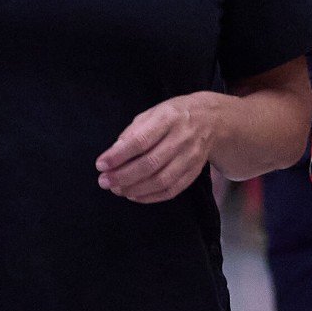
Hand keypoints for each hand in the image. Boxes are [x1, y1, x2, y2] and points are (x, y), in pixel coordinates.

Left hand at [95, 93, 217, 203]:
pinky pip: (172, 190)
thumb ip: (132, 132)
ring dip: (135, 189)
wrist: (211, 120)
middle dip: (123, 176)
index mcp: (168, 118)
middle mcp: (182, 138)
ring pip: (162, 180)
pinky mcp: (194, 172)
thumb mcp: (152, 113)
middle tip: (104, 182)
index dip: (119, 155)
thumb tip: (113, 155)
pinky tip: (134, 195)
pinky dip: (151, 197)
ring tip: (117, 189)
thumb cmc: (172, 116)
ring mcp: (191, 157)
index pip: (140, 140)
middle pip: (151, 163)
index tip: (101, 165)